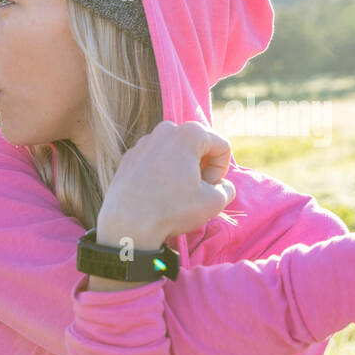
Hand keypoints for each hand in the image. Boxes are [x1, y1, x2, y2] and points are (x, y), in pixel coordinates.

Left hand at [96, 120, 235, 249]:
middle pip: (198, 145)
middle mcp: (165, 130)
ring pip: (176, 153)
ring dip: (182, 170)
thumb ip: (227, 188)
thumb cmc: (172, 210)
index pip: (222, 146)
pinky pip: (156, 160)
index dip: (221, 171)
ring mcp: (144, 142)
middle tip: (195, 191)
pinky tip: (157, 194)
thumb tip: (221, 185)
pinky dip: (162, 173)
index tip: (210, 189)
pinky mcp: (129, 156)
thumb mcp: (214, 202)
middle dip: (202, 167)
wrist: (127, 224)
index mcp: (189, 133)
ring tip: (175, 195)